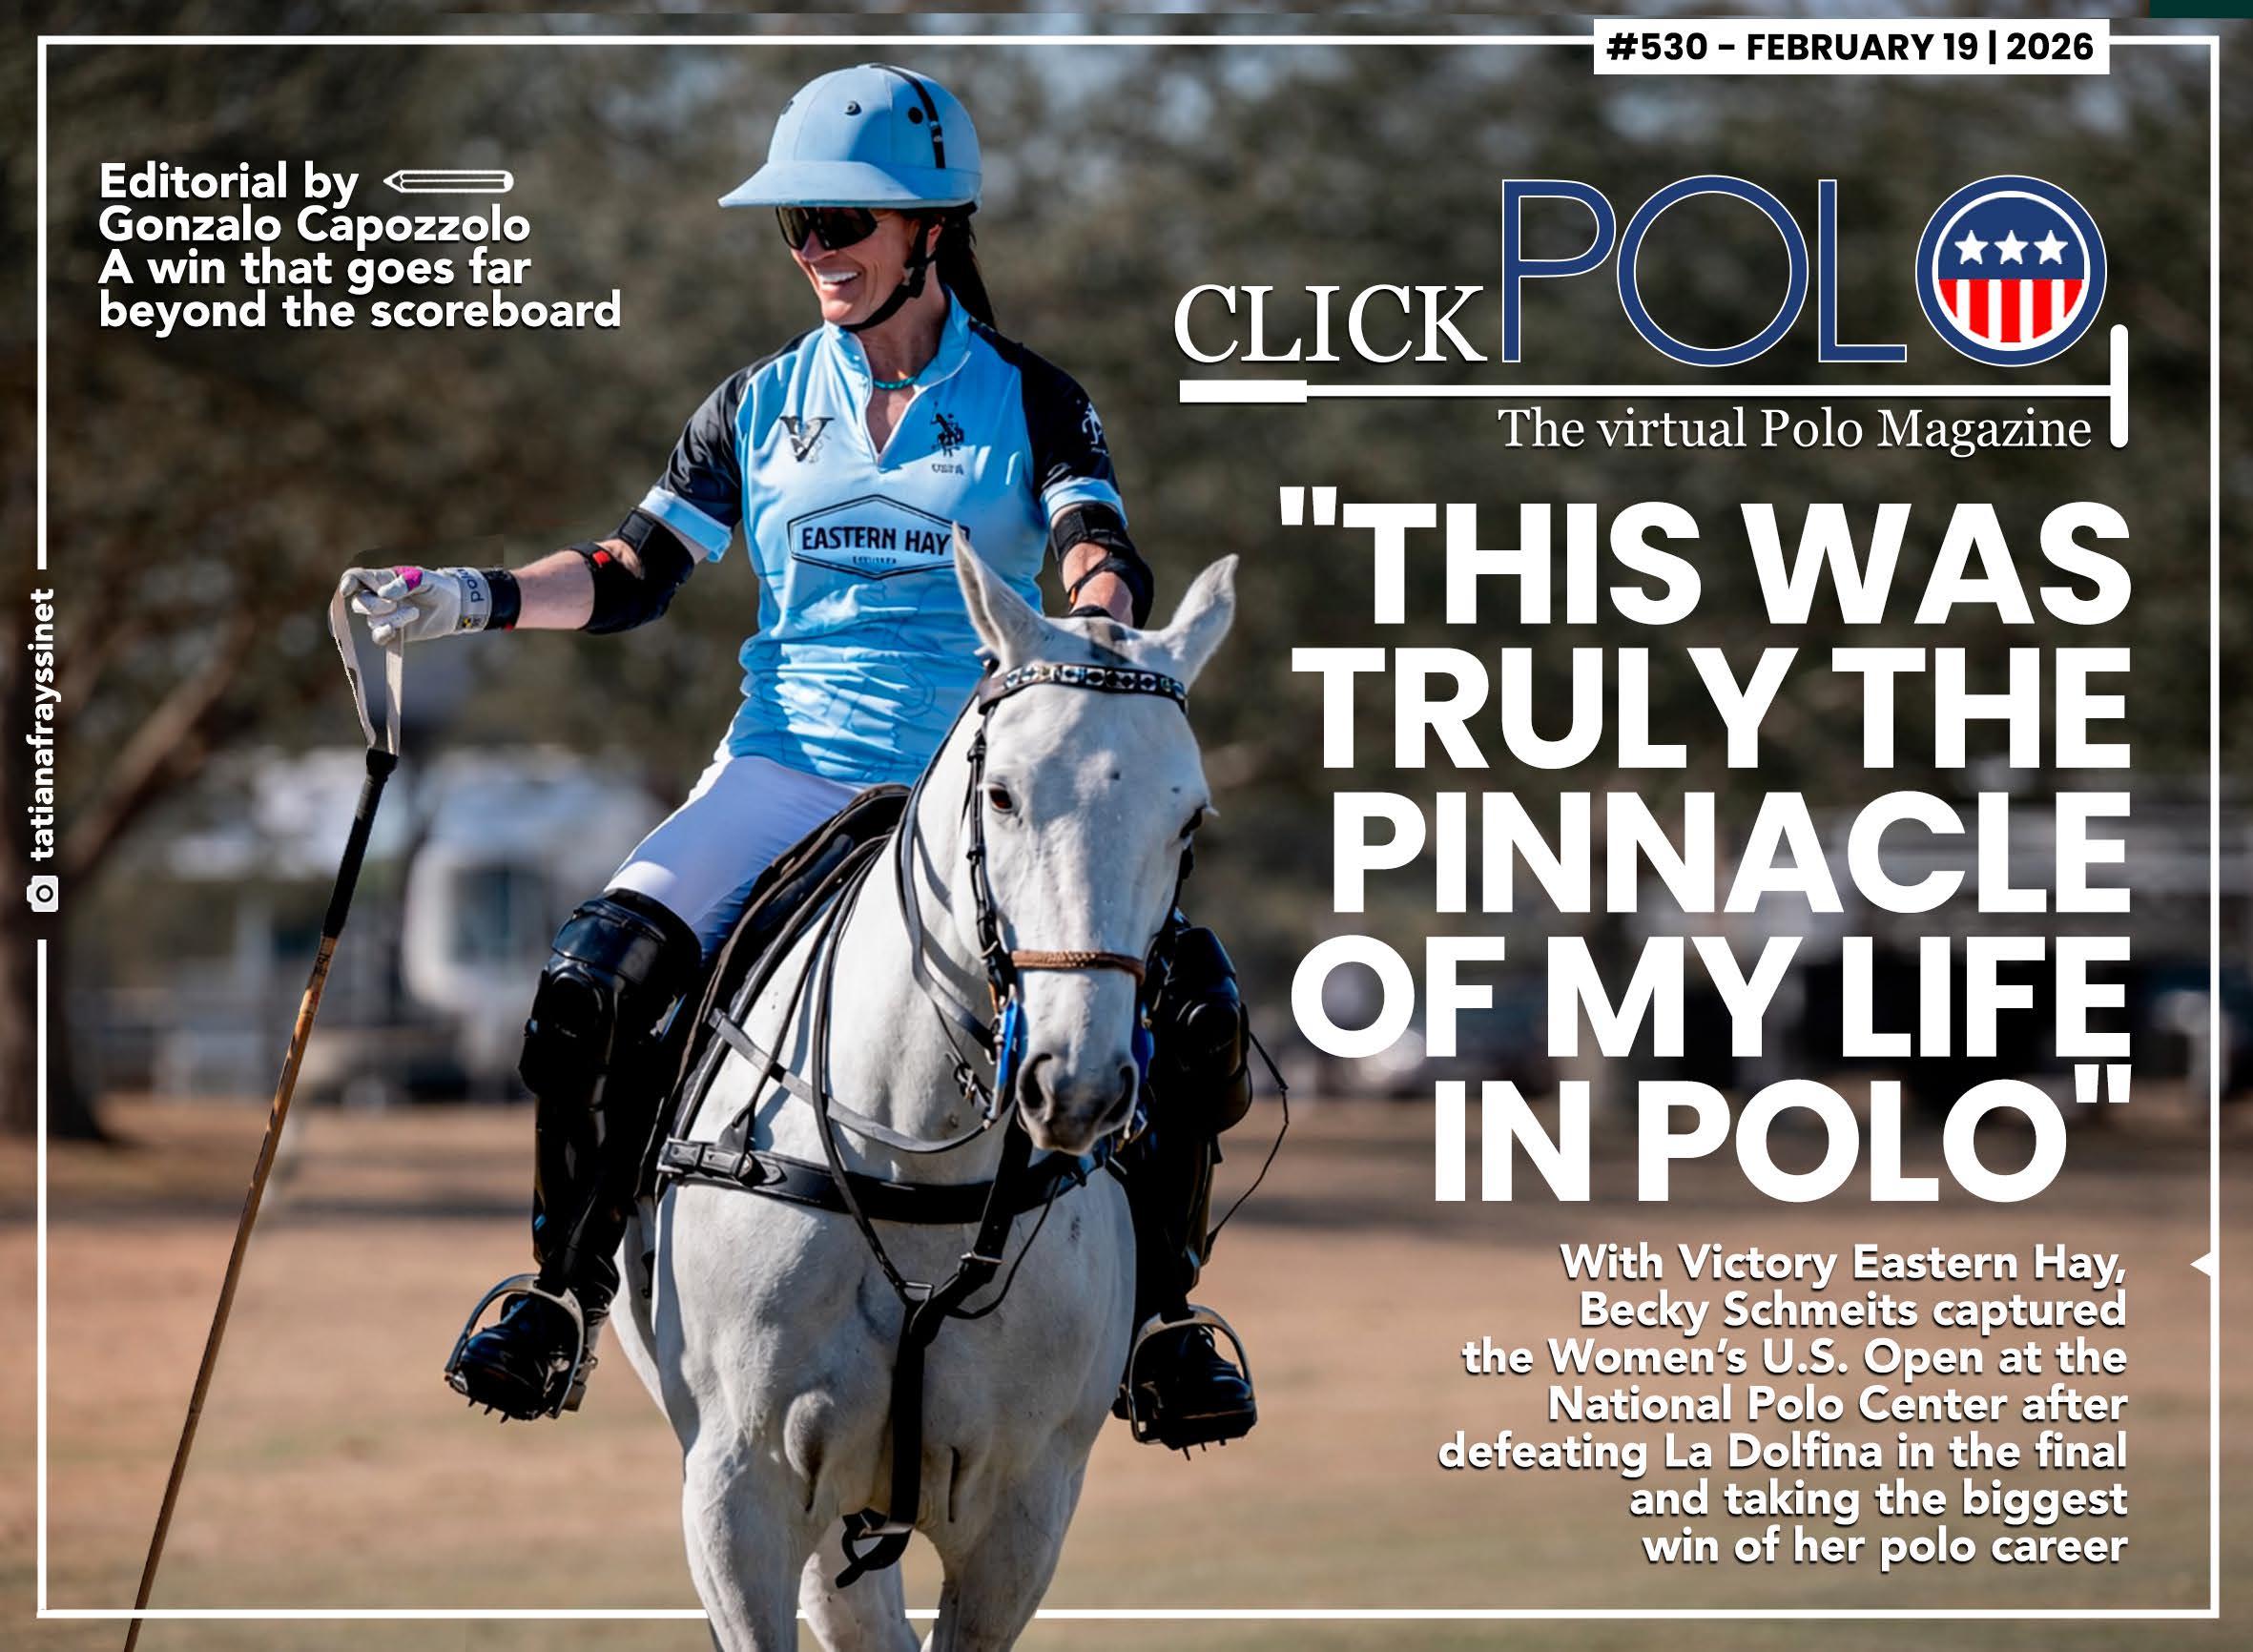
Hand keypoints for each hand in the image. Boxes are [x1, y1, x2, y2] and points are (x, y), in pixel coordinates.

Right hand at [339, 565, 501, 644]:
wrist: (454, 607)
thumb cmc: (438, 587)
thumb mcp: (426, 579)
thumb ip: (405, 583)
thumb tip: (383, 594)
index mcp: (383, 579)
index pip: (356, 578)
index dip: (348, 582)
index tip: (348, 590)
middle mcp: (379, 597)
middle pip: (359, 602)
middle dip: (374, 605)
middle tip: (394, 604)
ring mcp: (385, 615)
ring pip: (371, 620)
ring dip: (391, 619)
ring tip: (413, 613)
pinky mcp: (394, 631)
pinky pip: (378, 636)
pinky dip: (382, 634)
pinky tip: (393, 630)